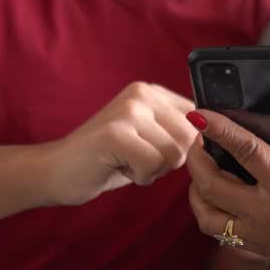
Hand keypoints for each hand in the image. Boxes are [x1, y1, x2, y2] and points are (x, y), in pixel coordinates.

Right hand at [45, 82, 197, 206]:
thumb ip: (176, 133)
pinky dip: (140, 177)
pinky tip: (117, 167)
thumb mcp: (147, 139)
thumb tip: (215, 140)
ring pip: (175, 154)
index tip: (157, 153)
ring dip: (153, 170)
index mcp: (151, 91)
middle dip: (169, 161)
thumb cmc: (107, 160)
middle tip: (137, 159)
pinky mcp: (115, 133)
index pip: (199, 119)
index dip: (186, 147)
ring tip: (126, 162)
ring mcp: (128, 110)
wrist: (55, 171)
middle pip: (191, 139)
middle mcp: (142, 93)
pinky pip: (153, 165)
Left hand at [186, 88, 269, 269]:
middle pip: (213, 185)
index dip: (219, 129)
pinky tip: (219, 197)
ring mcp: (265, 237)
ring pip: (208, 217)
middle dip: (197, 158)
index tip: (200, 113)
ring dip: (198, 192)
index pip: (245, 151)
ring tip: (204, 168)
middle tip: (200, 137)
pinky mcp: (265, 250)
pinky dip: (212, 215)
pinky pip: (223, 236)